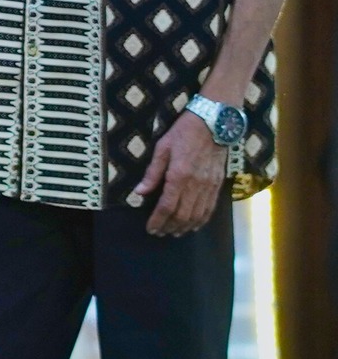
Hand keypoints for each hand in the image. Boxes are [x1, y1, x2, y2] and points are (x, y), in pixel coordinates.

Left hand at [138, 111, 227, 236]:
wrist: (213, 125)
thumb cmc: (183, 133)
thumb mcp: (162, 148)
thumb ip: (152, 173)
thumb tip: (140, 192)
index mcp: (178, 176)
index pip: (166, 206)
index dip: (157, 220)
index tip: (150, 229)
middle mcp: (195, 185)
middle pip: (182, 215)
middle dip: (169, 227)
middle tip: (159, 233)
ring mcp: (209, 187)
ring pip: (197, 216)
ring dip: (185, 228)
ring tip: (174, 233)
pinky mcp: (218, 186)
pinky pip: (210, 209)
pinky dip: (201, 221)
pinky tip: (194, 225)